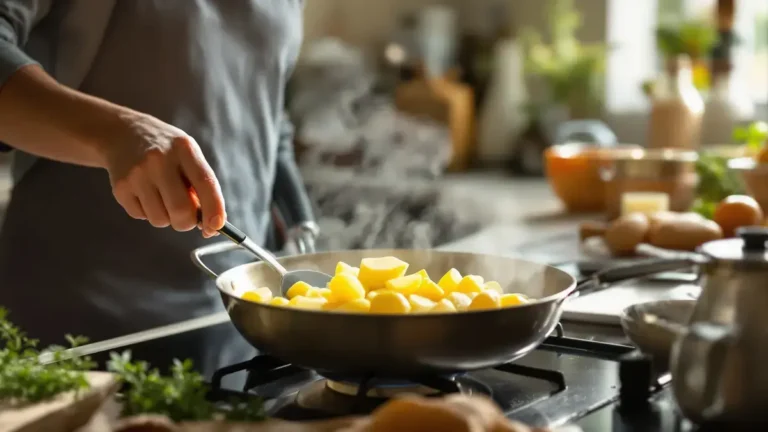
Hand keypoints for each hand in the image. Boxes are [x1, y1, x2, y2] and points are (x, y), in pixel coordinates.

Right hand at [103, 110, 224, 236]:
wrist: (122, 134)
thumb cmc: (166, 150)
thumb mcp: (188, 154)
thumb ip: (201, 184)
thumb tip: (212, 223)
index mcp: (184, 148)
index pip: (205, 183)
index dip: (214, 208)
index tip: (216, 226)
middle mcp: (159, 160)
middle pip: (181, 210)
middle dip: (188, 222)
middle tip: (186, 216)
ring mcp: (137, 174)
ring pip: (160, 219)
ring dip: (166, 217)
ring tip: (162, 197)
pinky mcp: (120, 187)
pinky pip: (141, 216)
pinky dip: (147, 212)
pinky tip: (145, 193)